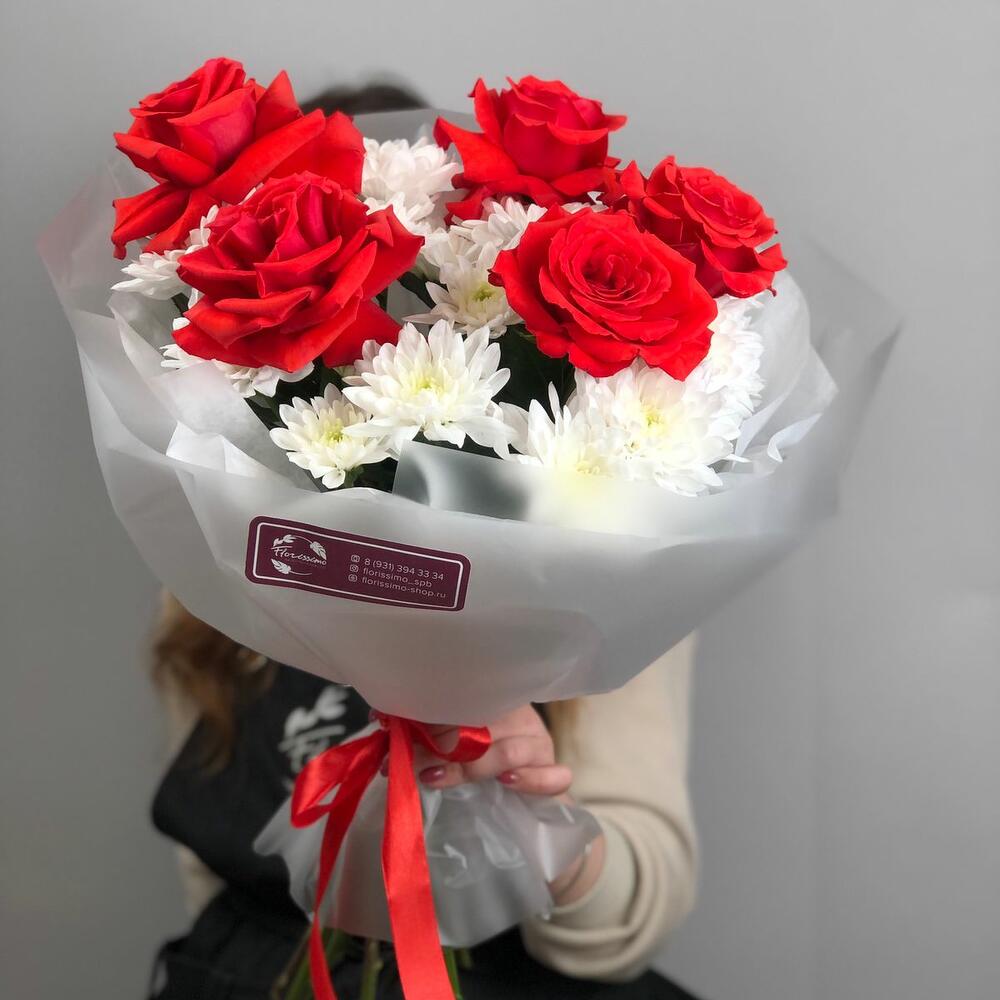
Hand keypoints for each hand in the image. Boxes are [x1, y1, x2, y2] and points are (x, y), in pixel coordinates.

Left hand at [414, 705, 572, 796]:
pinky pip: (554, 776)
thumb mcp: (454, 742)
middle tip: (407, 763)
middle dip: (440, 747)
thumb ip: (425, 734)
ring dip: (472, 766)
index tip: (399, 731)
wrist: (526, 795)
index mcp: (496, 702)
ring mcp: (539, 745)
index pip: (469, 698)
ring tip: (438, 777)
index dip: (431, 715)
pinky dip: (531, 779)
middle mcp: (519, 718)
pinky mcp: (554, 774)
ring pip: (511, 751)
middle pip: (485, 726)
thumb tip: (383, 725)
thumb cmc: (484, 758)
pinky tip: (507, 782)